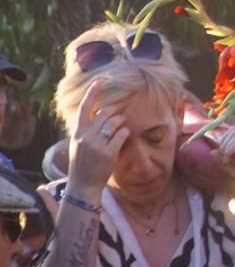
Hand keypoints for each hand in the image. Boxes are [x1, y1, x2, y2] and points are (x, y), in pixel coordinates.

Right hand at [67, 81, 126, 197]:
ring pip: (116, 122)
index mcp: (77, 133)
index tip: (100, 81)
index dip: (92, 94)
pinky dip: (125, 134)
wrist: (83, 185)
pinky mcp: (108, 152)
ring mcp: (96, 144)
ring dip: (122, 122)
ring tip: (121, 129)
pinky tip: (123, 138)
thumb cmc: (83, 164)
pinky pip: (123, 134)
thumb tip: (101, 114)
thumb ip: (87, 130)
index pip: (85, 109)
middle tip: (119, 119)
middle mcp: (85, 136)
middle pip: (106, 113)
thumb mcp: (79, 145)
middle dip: (116, 113)